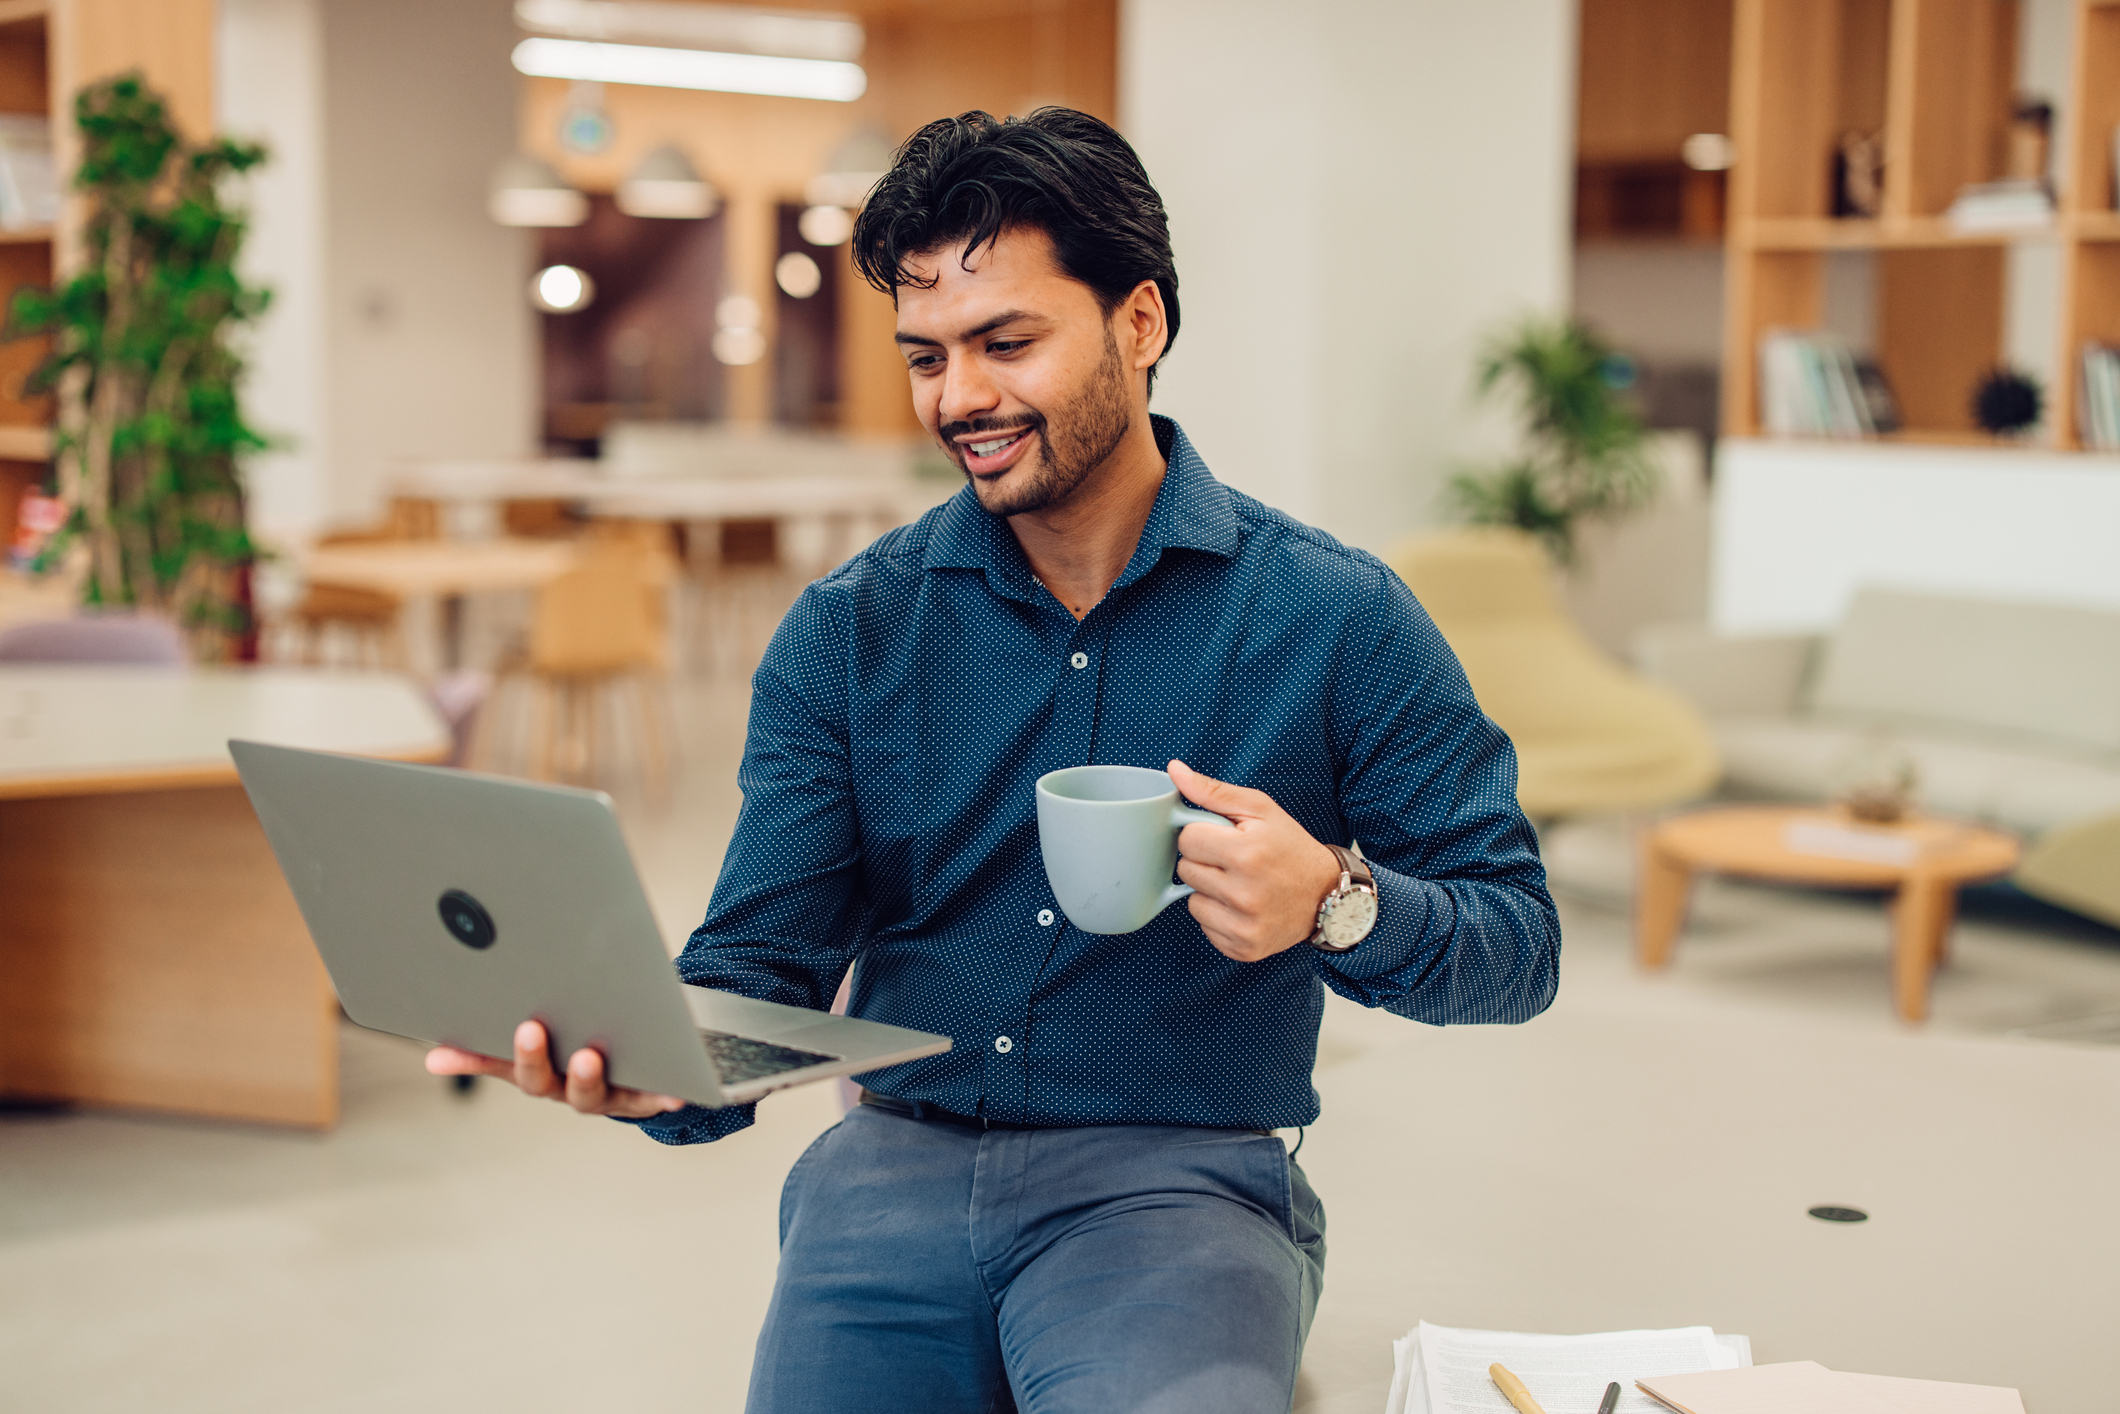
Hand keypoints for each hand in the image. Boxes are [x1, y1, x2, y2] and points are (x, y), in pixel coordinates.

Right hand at [425, 1019, 686, 1119]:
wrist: (648, 1066)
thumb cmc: (586, 1043)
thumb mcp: (544, 1039)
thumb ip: (495, 1045)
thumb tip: (434, 1056)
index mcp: (538, 1071)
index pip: (499, 1064)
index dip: (474, 1058)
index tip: (445, 1048)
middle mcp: (565, 1088)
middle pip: (542, 1081)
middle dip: (533, 1057)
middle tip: (529, 1028)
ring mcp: (605, 1095)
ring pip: (590, 1093)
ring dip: (586, 1076)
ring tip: (588, 1055)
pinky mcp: (645, 1098)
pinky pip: (652, 1099)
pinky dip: (660, 1096)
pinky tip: (672, 1089)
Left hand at [1167, 759, 1344, 962]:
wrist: (1329, 895)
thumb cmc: (1291, 847)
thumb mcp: (1260, 810)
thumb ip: (1213, 791)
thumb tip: (1174, 770)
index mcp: (1246, 853)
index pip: (1186, 840)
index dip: (1203, 835)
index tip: (1225, 839)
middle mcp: (1244, 893)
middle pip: (1186, 871)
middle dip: (1205, 862)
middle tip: (1235, 862)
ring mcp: (1244, 925)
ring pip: (1192, 902)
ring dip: (1210, 892)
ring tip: (1240, 885)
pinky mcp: (1243, 948)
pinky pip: (1205, 928)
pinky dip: (1219, 917)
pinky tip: (1243, 908)